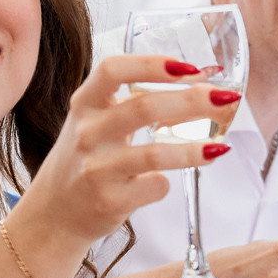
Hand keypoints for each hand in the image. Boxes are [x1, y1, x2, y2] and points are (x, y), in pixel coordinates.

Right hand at [10, 54, 237, 257]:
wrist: (54, 213)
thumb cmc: (85, 160)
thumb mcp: (94, 122)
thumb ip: (131, 102)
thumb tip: (197, 86)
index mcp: (85, 104)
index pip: (114, 70)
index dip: (153, 64)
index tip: (190, 67)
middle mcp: (87, 132)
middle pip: (144, 107)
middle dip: (191, 101)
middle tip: (224, 99)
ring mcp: (96, 168)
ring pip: (155, 153)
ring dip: (194, 149)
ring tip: (219, 147)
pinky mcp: (109, 200)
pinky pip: (154, 187)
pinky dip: (166, 184)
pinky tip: (165, 182)